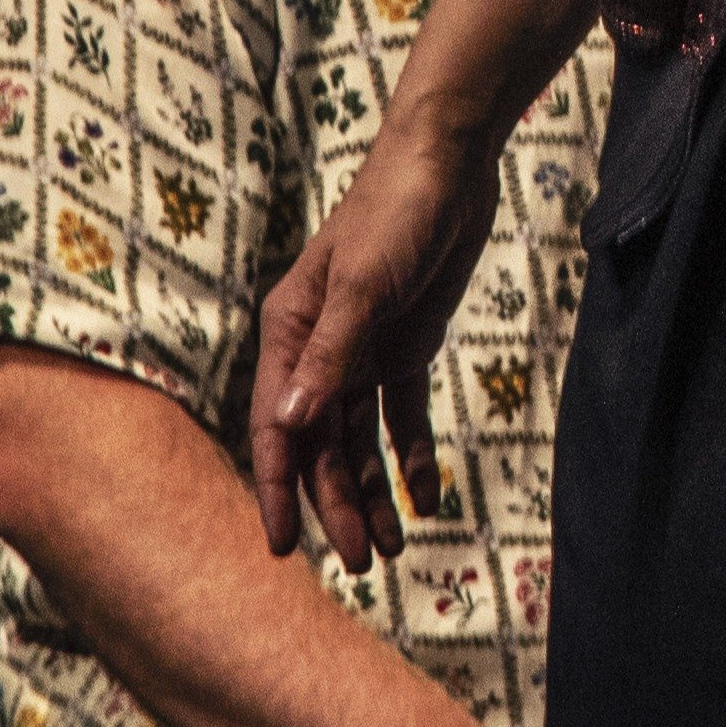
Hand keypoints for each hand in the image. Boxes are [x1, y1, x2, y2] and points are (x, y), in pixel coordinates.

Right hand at [247, 121, 501, 571]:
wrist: (449, 162)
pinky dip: (410, 456)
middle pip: (321, 443)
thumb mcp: (365, 286)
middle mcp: (317, 348)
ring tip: (393, 549)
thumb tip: (290, 427)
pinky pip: (400, 415)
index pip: (276, 425)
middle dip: (337, 503)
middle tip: (364, 563)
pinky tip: (425, 497)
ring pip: (358, 439)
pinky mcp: (403, 345)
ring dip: (372, 491)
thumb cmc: (395, 212)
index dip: (278, 487)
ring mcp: (360, 349)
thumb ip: (330, 357)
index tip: (284, 547)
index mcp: (290, 332)